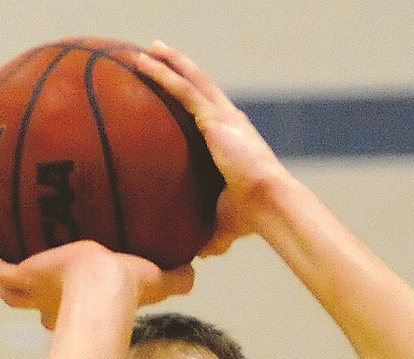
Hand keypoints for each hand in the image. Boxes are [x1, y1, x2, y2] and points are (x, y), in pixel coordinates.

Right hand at [0, 235, 194, 327]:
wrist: (102, 290)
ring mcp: (33, 292)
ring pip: (6, 288)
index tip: (69, 295)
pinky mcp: (20, 277)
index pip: (71, 310)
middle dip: (30, 296)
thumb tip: (197, 274)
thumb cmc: (129, 293)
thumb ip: (175, 278)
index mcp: (80, 308)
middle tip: (26, 278)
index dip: (69, 307)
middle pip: (34, 303)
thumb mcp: (156, 279)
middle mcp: (52, 305)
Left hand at [135, 43, 284, 254]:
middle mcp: (229, 122)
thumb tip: (200, 254)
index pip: (208, 113)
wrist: (266, 205)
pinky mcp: (216, 118)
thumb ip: (211, 234)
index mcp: (232, 141)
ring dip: (169, 62)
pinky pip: (184, 89)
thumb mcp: (224, 225)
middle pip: (199, 87)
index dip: (192, 99)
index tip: (176, 89)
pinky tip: (146, 62)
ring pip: (191, 80)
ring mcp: (223, 117)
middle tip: (157, 56)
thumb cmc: (250, 217)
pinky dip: (165, 74)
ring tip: (147, 48)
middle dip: (180, 69)